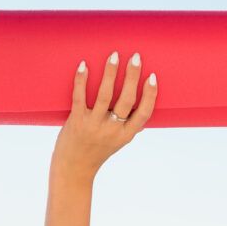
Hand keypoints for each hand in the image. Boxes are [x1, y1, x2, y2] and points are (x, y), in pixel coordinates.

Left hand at [50, 50, 157, 183]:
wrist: (74, 169)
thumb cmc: (96, 152)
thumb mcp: (117, 142)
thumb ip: (127, 126)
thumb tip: (141, 109)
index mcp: (125, 135)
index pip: (143, 113)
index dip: (150, 95)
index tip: (152, 77)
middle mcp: (112, 130)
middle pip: (126, 100)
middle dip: (133, 76)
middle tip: (136, 57)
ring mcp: (94, 125)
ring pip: (105, 95)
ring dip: (111, 73)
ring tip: (115, 55)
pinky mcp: (76, 121)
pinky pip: (79, 97)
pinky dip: (82, 80)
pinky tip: (84, 65)